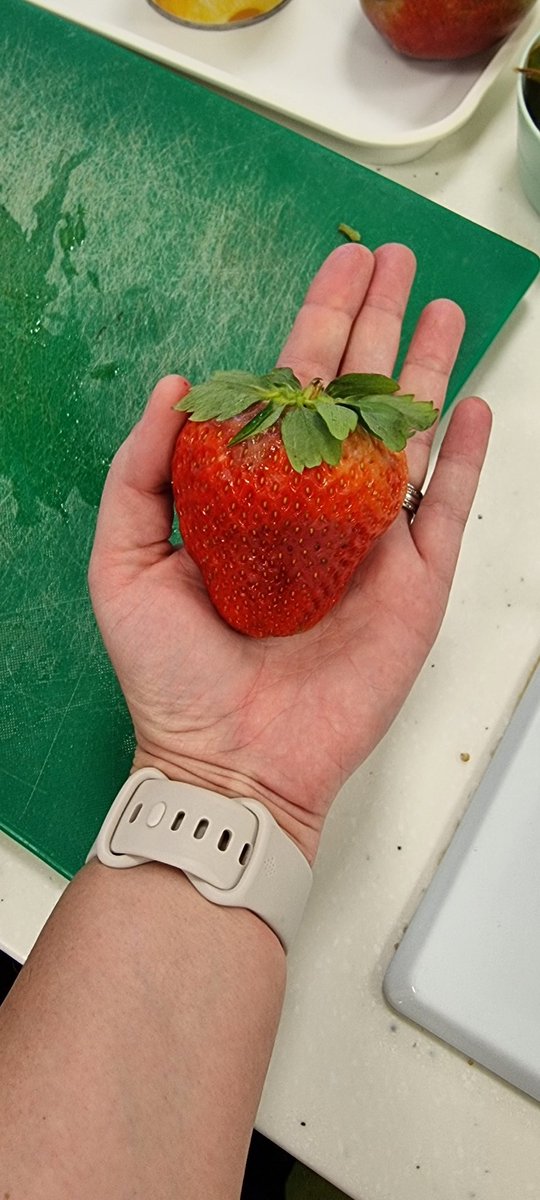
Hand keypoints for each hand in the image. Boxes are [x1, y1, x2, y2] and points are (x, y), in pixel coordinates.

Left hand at [89, 243, 490, 863]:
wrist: (228, 761)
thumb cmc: (170, 674)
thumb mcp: (122, 561)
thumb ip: (143, 470)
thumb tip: (177, 385)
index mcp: (254, 495)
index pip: (292, 392)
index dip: (316, 327)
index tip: (341, 272)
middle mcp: (316, 507)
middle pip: (357, 397)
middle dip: (378, 326)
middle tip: (399, 261)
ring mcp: (370, 542)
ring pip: (409, 438)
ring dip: (427, 371)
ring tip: (444, 309)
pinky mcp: (414, 584)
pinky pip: (448, 509)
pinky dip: (465, 458)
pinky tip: (471, 406)